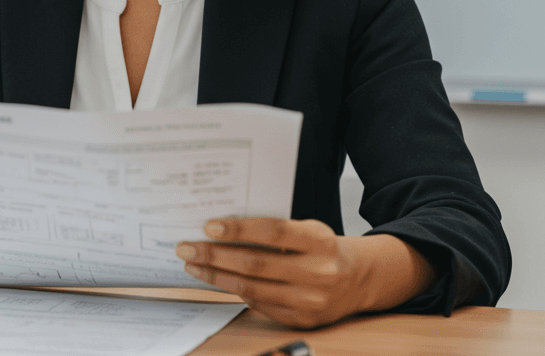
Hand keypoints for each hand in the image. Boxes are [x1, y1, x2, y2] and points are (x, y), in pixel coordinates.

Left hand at [177, 218, 433, 329]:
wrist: (357, 280)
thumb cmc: (322, 249)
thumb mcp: (307, 230)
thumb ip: (274, 230)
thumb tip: (221, 228)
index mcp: (320, 241)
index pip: (273, 232)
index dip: (239, 229)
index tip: (209, 226)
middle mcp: (318, 272)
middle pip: (256, 264)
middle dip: (215, 256)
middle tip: (187, 248)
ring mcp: (311, 300)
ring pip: (252, 289)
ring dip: (217, 277)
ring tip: (194, 266)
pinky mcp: (302, 319)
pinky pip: (259, 305)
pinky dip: (235, 291)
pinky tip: (218, 281)